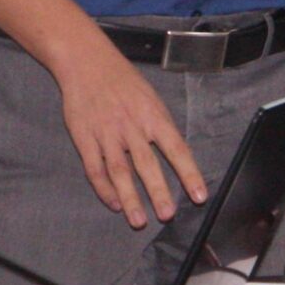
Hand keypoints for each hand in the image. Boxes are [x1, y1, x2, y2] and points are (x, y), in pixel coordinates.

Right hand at [51, 35, 208, 227]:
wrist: (87, 63)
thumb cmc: (124, 81)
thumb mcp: (151, 97)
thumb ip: (160, 126)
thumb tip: (177, 154)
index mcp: (153, 115)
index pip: (176, 148)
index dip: (189, 173)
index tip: (199, 195)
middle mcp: (132, 126)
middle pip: (147, 164)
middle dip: (159, 192)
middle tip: (168, 215)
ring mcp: (107, 134)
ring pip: (120, 172)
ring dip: (130, 198)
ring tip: (138, 221)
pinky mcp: (84, 139)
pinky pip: (95, 169)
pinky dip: (104, 189)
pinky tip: (114, 204)